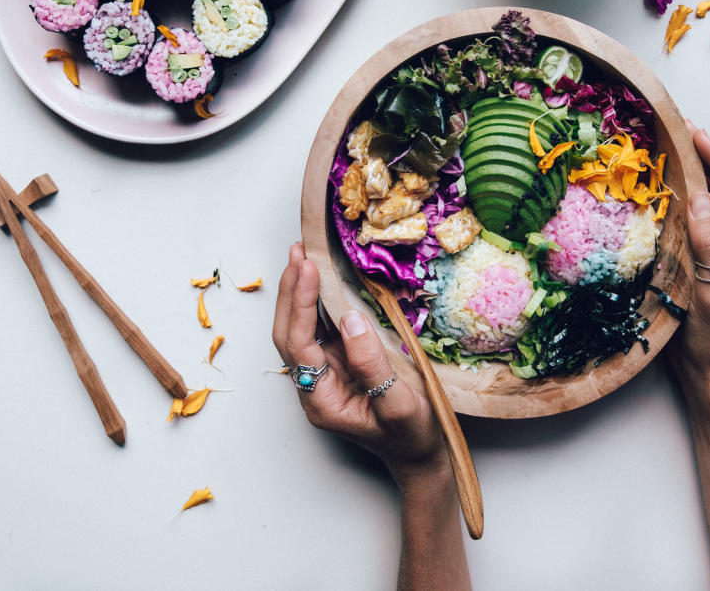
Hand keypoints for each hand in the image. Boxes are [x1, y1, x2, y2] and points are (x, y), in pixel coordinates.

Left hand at [272, 243, 447, 486]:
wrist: (421, 456)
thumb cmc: (412, 437)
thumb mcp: (398, 405)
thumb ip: (372, 365)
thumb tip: (351, 319)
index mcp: (321, 400)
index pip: (298, 344)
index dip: (299, 303)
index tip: (307, 268)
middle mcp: (314, 386)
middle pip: (288, 333)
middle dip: (290, 291)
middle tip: (298, 252)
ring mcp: (326, 374)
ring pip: (300, 328)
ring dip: (299, 292)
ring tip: (303, 255)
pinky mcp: (340, 364)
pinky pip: (321, 328)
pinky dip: (318, 301)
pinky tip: (322, 279)